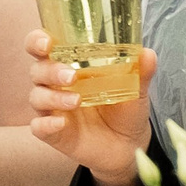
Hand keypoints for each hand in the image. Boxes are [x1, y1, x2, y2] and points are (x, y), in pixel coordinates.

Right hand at [26, 29, 157, 185]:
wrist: (130, 144)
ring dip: (54, 96)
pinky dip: (45, 124)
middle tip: (72, 76)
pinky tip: (60, 123)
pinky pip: (39, 127)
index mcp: (71, 66)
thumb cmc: (126, 109)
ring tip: (77, 100)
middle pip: (38, 70)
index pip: (43, 48)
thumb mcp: (136, 90)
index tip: (47, 42)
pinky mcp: (53, 132)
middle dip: (50, 70)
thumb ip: (141, 72)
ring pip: (38, 96)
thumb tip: (148, 53)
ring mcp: (52, 109)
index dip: (38, 41)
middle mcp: (56, 85)